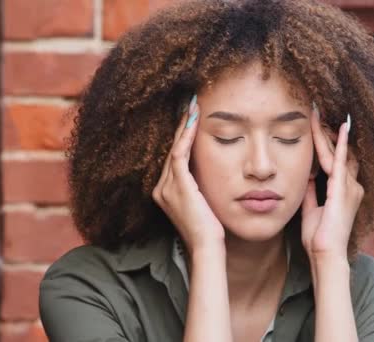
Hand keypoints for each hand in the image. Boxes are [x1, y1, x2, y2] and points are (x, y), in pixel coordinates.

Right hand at [152, 95, 224, 253]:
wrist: (206, 247)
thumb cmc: (210, 229)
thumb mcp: (203, 204)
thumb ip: (200, 188)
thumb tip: (211, 173)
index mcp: (165, 192)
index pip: (174, 157)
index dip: (182, 136)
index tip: (192, 117)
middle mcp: (161, 188)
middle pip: (171, 149)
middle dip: (181, 126)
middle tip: (190, 103)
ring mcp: (166, 187)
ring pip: (174, 148)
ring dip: (184, 126)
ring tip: (192, 106)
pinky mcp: (177, 186)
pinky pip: (179, 155)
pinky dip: (186, 137)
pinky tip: (194, 122)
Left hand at [301, 104, 363, 259]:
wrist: (325, 253)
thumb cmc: (319, 237)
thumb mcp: (312, 208)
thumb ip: (312, 192)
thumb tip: (307, 176)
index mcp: (344, 191)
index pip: (336, 161)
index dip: (329, 144)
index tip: (318, 128)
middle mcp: (351, 186)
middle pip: (340, 153)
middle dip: (328, 134)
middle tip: (317, 114)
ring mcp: (349, 186)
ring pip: (337, 153)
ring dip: (327, 134)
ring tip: (317, 115)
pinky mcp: (342, 188)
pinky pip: (340, 161)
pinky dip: (339, 144)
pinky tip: (340, 128)